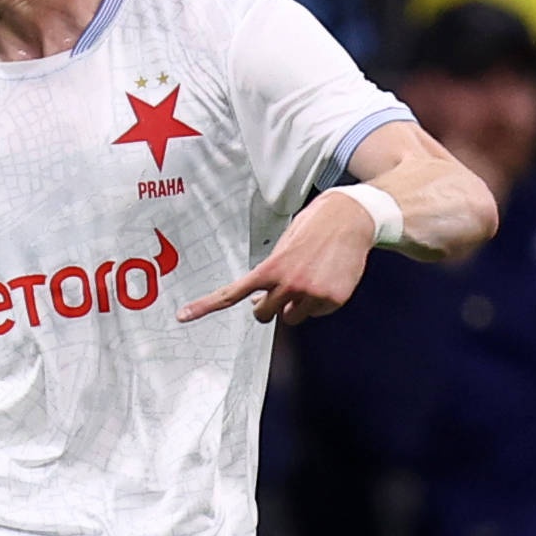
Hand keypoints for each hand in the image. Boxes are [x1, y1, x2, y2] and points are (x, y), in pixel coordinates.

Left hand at [179, 188, 375, 326]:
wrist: (352, 217)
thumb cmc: (315, 226)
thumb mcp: (285, 244)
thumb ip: (272, 272)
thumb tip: (264, 301)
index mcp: (271, 268)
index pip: (233, 293)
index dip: (206, 306)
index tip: (183, 316)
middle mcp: (289, 284)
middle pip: (264, 316)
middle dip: (267, 308)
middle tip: (275, 296)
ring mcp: (312, 294)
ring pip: (292, 318)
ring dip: (295, 306)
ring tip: (310, 278)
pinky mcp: (333, 300)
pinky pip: (317, 313)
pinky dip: (319, 302)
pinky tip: (328, 278)